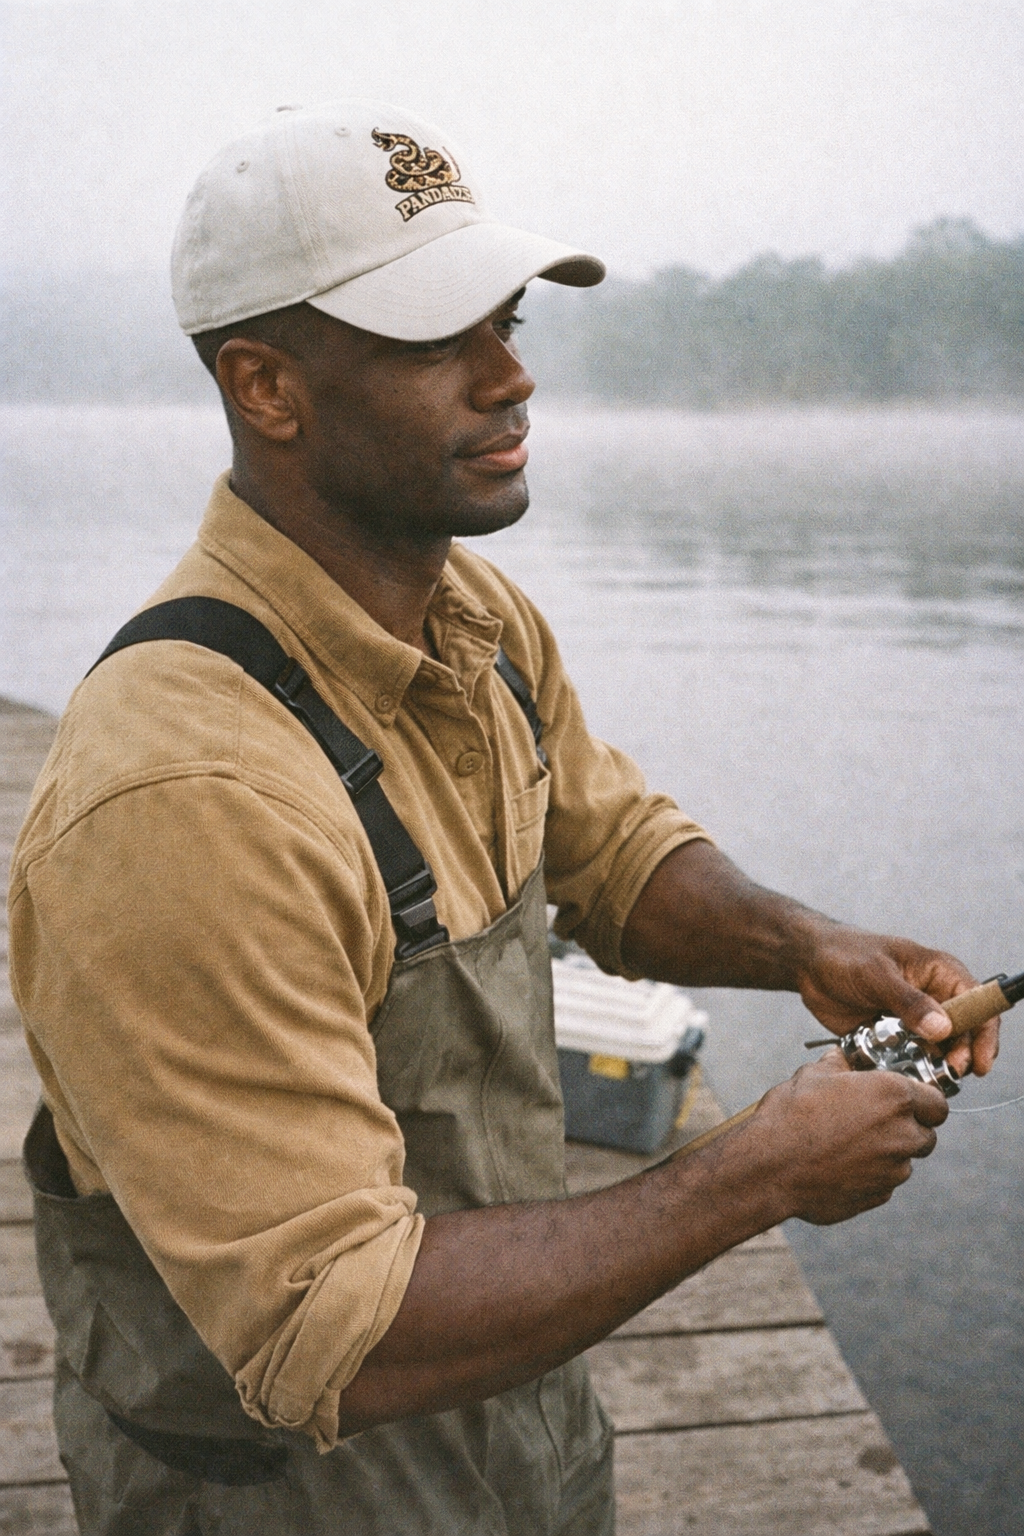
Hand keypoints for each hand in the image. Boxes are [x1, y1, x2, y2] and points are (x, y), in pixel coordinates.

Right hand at [756, 1050, 948, 1224]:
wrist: (770, 1166)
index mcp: (894, 1096)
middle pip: (927, 1134)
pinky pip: (885, 1181)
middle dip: (909, 1128)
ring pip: (904, 1159)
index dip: (925, 1100)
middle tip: (877, 1121)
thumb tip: (841, 1059)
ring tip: (851, 1144)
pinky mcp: (879, 1195)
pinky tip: (840, 1165)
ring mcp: (893, 1169)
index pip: (938, 1102)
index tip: (908, 1100)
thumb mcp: (813, 1075)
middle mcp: (903, 1134)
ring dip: (888, 1152)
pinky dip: (871, 1174)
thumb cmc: (791, 1115)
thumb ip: (838, 1065)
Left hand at [794, 920, 998, 1077]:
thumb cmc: (845, 955)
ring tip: (924, 1078)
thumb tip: (943, 1028)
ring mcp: (915, 1020)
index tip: (979, 1062)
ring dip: (935, 1067)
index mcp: (940, 974)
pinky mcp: (895, 1038)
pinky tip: (901, 1076)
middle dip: (960, 1057)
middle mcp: (934, 998)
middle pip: (964, 1035)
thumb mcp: (876, 974)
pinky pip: (911, 1060)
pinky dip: (910, 1070)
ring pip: (939, 1052)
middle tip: (948, 1074)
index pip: (978, 1004)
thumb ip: (908, 1001)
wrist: (810, 965)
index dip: (984, 1035)